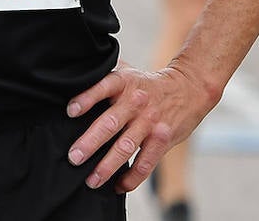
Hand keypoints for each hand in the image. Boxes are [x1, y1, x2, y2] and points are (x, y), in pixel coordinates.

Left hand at [65, 61, 217, 193]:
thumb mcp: (127, 72)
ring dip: (108, 166)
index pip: (103, 87)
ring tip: (92, 180)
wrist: (188, 88)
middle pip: (111, 123)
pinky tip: (118, 186)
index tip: (70, 111)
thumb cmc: (147, 84)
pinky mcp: (162, 139)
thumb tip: (72, 81)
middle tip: (74, 158)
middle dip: (91, 142)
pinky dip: (131, 178)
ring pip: (126, 146)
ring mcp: (150, 122)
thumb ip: (104, 77)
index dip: (86, 98)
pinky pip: (146, 163)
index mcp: (124, 82)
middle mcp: (136, 102)